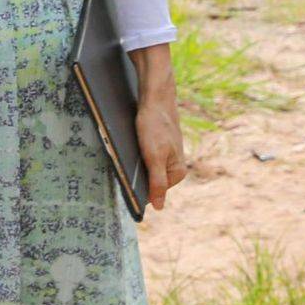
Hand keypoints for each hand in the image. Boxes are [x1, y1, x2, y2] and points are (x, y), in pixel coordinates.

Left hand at [131, 45, 187, 210]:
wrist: (155, 97)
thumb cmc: (155, 125)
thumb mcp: (154, 156)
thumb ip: (157, 182)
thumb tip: (159, 208)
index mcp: (178, 172)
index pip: (155, 192)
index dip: (140, 189)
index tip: (127, 184)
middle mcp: (174, 165)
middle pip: (150, 180)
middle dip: (137, 175)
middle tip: (127, 163)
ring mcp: (166, 155)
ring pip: (144, 167)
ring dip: (134, 164)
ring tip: (129, 152)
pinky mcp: (158, 145)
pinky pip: (143, 156)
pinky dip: (134, 154)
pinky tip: (129, 146)